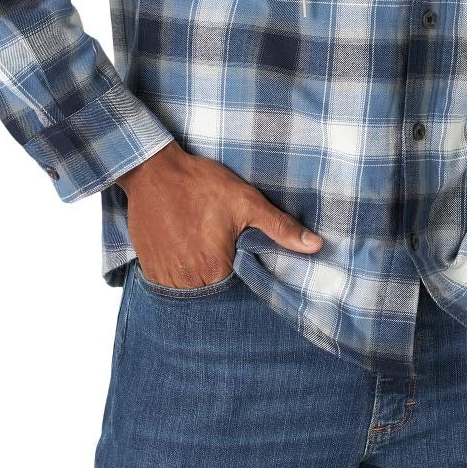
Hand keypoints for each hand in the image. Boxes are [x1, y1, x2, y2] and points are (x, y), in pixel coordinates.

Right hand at [115, 140, 322, 287]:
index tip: (245, 263)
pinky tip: (186, 254)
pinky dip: (181, 277)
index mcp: (216, 269)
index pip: (241, 294)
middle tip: (222, 255)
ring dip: (201, 281)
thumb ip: (280, 227)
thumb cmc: (200, 184)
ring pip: (192, 294)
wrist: (154, 171)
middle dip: (224, 282)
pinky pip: (169, 287)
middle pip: (215, 296)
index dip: (247, 279)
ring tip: (204, 254)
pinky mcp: (150, 270)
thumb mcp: (246, 201)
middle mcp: (190, 282)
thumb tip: (316, 246)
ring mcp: (166, 278)